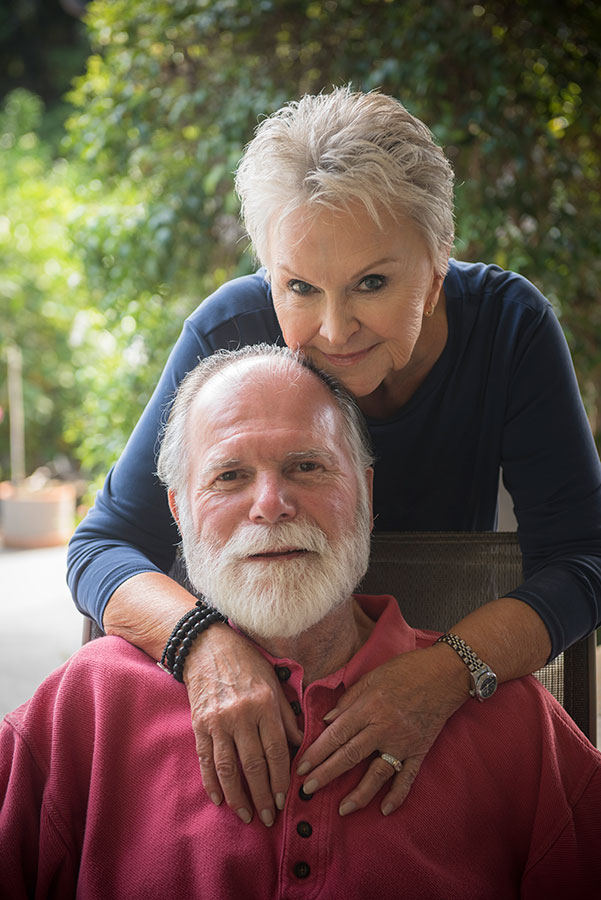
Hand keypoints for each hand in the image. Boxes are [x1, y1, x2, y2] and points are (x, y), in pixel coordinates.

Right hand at [183, 623, 303, 825]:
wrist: (207, 646)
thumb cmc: (246, 663)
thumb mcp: (273, 683)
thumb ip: (286, 716)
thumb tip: (301, 744)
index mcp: (263, 705)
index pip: (275, 751)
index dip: (280, 779)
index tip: (284, 799)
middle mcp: (240, 715)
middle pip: (253, 764)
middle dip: (262, 795)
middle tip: (268, 817)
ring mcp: (217, 722)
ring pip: (228, 768)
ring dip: (237, 796)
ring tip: (246, 815)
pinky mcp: (199, 724)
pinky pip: (206, 759)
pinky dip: (212, 782)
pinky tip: (219, 798)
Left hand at [294, 645, 468, 815]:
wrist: (444, 674)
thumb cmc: (405, 670)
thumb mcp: (371, 677)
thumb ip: (348, 699)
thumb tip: (327, 720)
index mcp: (368, 707)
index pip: (337, 734)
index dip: (317, 752)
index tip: (301, 767)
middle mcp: (383, 728)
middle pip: (350, 756)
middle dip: (326, 774)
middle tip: (307, 791)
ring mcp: (403, 742)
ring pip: (377, 773)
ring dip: (359, 793)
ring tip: (343, 809)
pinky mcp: (420, 750)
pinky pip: (407, 777)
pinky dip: (398, 794)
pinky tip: (385, 809)